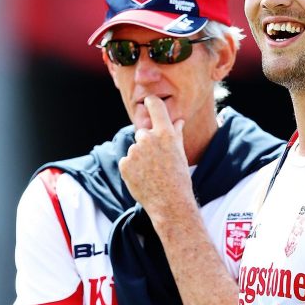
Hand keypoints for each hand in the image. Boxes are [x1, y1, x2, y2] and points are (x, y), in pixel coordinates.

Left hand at [119, 96, 192, 219]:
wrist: (170, 203)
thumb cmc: (179, 179)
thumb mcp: (180, 154)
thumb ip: (176, 134)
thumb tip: (178, 121)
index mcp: (165, 133)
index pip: (154, 105)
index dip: (151, 102)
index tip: (149, 101)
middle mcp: (147, 138)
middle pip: (142, 133)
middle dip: (147, 144)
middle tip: (157, 162)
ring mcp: (134, 151)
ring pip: (135, 150)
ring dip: (140, 158)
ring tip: (151, 174)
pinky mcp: (124, 164)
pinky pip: (126, 162)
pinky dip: (132, 169)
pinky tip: (143, 179)